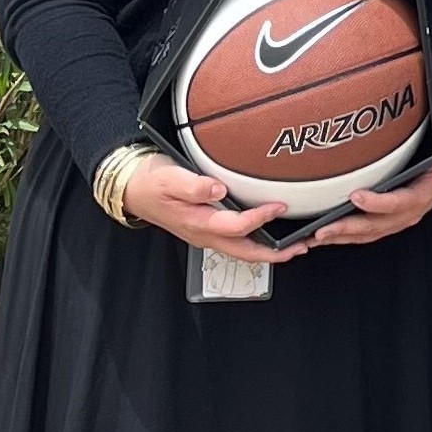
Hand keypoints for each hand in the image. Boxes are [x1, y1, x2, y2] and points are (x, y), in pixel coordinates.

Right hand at [119, 154, 289, 266]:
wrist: (131, 189)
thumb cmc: (151, 182)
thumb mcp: (169, 178)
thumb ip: (194, 186)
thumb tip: (217, 190)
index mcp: (197, 222)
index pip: (236, 226)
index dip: (260, 218)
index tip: (279, 206)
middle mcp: (203, 234)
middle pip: (243, 251)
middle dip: (272, 254)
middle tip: (299, 248)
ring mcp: (204, 235)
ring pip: (240, 250)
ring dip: (266, 252)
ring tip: (291, 248)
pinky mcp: (204, 229)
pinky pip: (233, 242)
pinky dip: (253, 244)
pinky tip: (265, 237)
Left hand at [305, 133, 431, 248]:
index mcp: (420, 198)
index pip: (397, 203)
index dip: (377, 203)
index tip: (356, 196)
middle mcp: (406, 215)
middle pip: (374, 226)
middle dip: (347, 228)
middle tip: (322, 229)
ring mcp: (395, 222)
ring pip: (365, 234)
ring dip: (340, 237)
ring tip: (315, 238)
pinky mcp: (386, 224)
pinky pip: (363, 234)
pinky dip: (343, 237)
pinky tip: (324, 237)